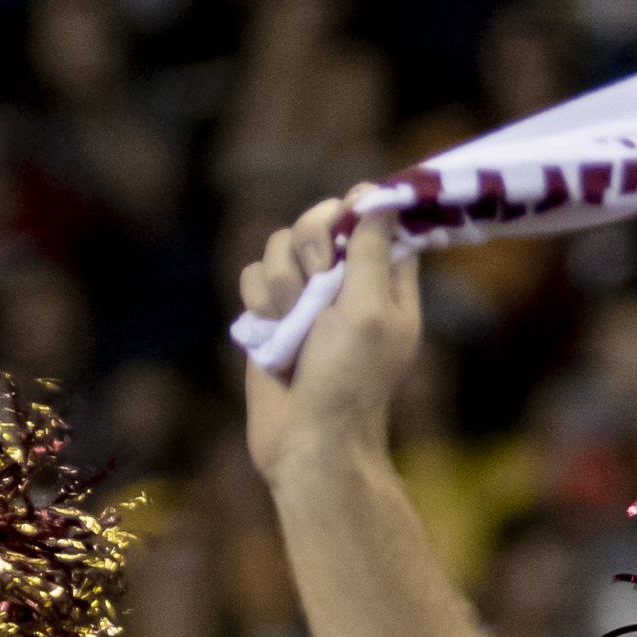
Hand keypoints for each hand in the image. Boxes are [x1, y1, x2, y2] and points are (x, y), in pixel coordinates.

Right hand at [238, 192, 417, 483]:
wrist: (308, 440)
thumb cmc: (350, 380)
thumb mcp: (371, 310)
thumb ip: (371, 250)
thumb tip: (381, 196)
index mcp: (384, 278)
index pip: (373, 216)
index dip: (358, 208)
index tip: (348, 218)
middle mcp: (344, 281)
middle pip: (320, 219)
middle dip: (312, 242)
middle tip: (318, 277)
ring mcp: (304, 296)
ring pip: (280, 245)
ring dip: (283, 281)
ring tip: (293, 324)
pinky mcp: (270, 314)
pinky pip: (252, 275)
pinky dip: (259, 301)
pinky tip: (271, 333)